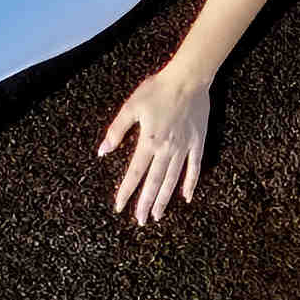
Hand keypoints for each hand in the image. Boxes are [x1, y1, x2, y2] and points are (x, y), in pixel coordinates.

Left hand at [97, 62, 220, 221]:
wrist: (188, 79)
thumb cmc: (157, 89)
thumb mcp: (131, 106)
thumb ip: (116, 130)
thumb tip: (103, 151)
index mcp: (148, 141)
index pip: (135, 173)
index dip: (126, 191)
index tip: (119, 206)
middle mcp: (166, 149)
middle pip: (154, 182)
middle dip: (145, 203)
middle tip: (140, 221)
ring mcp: (183, 148)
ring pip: (172, 179)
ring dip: (164, 199)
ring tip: (156, 215)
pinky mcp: (197, 143)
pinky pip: (194, 168)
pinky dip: (190, 183)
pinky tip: (186, 197)